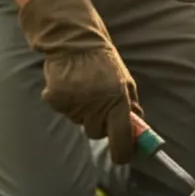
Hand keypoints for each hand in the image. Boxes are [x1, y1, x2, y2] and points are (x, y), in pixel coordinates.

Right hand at [19, 0, 143, 163]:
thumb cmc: (103, 60)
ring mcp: (75, 104)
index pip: (122, 139)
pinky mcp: (56, 100)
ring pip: (79, 122)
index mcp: (117, 101)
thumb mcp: (124, 80)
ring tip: (82, 87)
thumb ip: (130, 105)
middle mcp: (96, 106)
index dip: (123, 152)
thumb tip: (138, 126)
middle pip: (97, 133)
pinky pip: (63, 111)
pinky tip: (68, 85)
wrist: (74, 40)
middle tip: (98, 103)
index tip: (122, 155)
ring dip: (82, 111)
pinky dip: (65, 102)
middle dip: (99, 124)